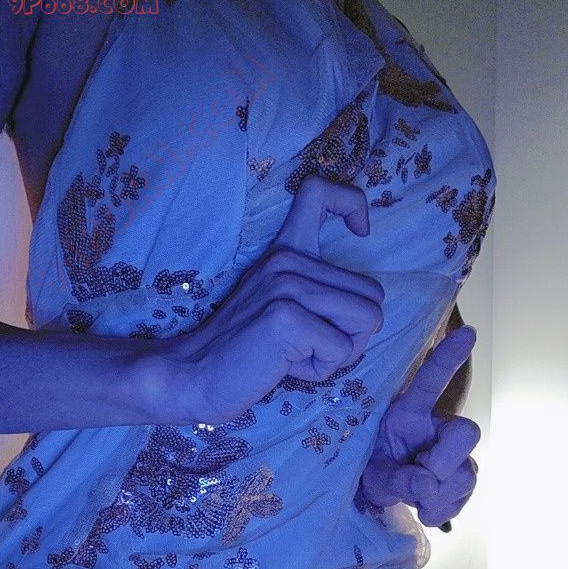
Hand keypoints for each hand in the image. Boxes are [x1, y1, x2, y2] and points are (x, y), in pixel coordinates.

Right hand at [164, 174, 385, 423]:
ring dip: (340, 352)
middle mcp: (287, 260)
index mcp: (286, 251)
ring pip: (367, 320)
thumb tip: (372, 307)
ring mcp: (286, 285)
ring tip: (299, 354)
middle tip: (310, 345)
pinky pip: (341, 350)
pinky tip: (286, 365)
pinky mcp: (286, 318)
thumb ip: (318, 292)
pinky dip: (321, 369)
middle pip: (372, 294)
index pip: (320, 192)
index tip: (359, 232)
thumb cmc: (247, 351)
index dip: (352, 205)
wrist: (195, 376)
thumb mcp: (280, 305)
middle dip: (353, 332)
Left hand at [359, 325, 479, 525]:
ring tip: (414, 499)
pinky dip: (445, 509)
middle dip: (445, 462)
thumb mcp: (375, 475)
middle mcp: (438, 426)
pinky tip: (427, 508)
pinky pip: (465, 495)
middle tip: (419, 479)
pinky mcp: (462, 474)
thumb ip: (399, 478)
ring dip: (441, 496)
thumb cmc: (372, 467)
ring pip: (467, 473)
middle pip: (466, 432)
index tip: (468, 331)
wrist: (380, 487)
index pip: (431, 381)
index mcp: (410, 412)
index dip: (449, 358)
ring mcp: (454, 451)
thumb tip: (429, 484)